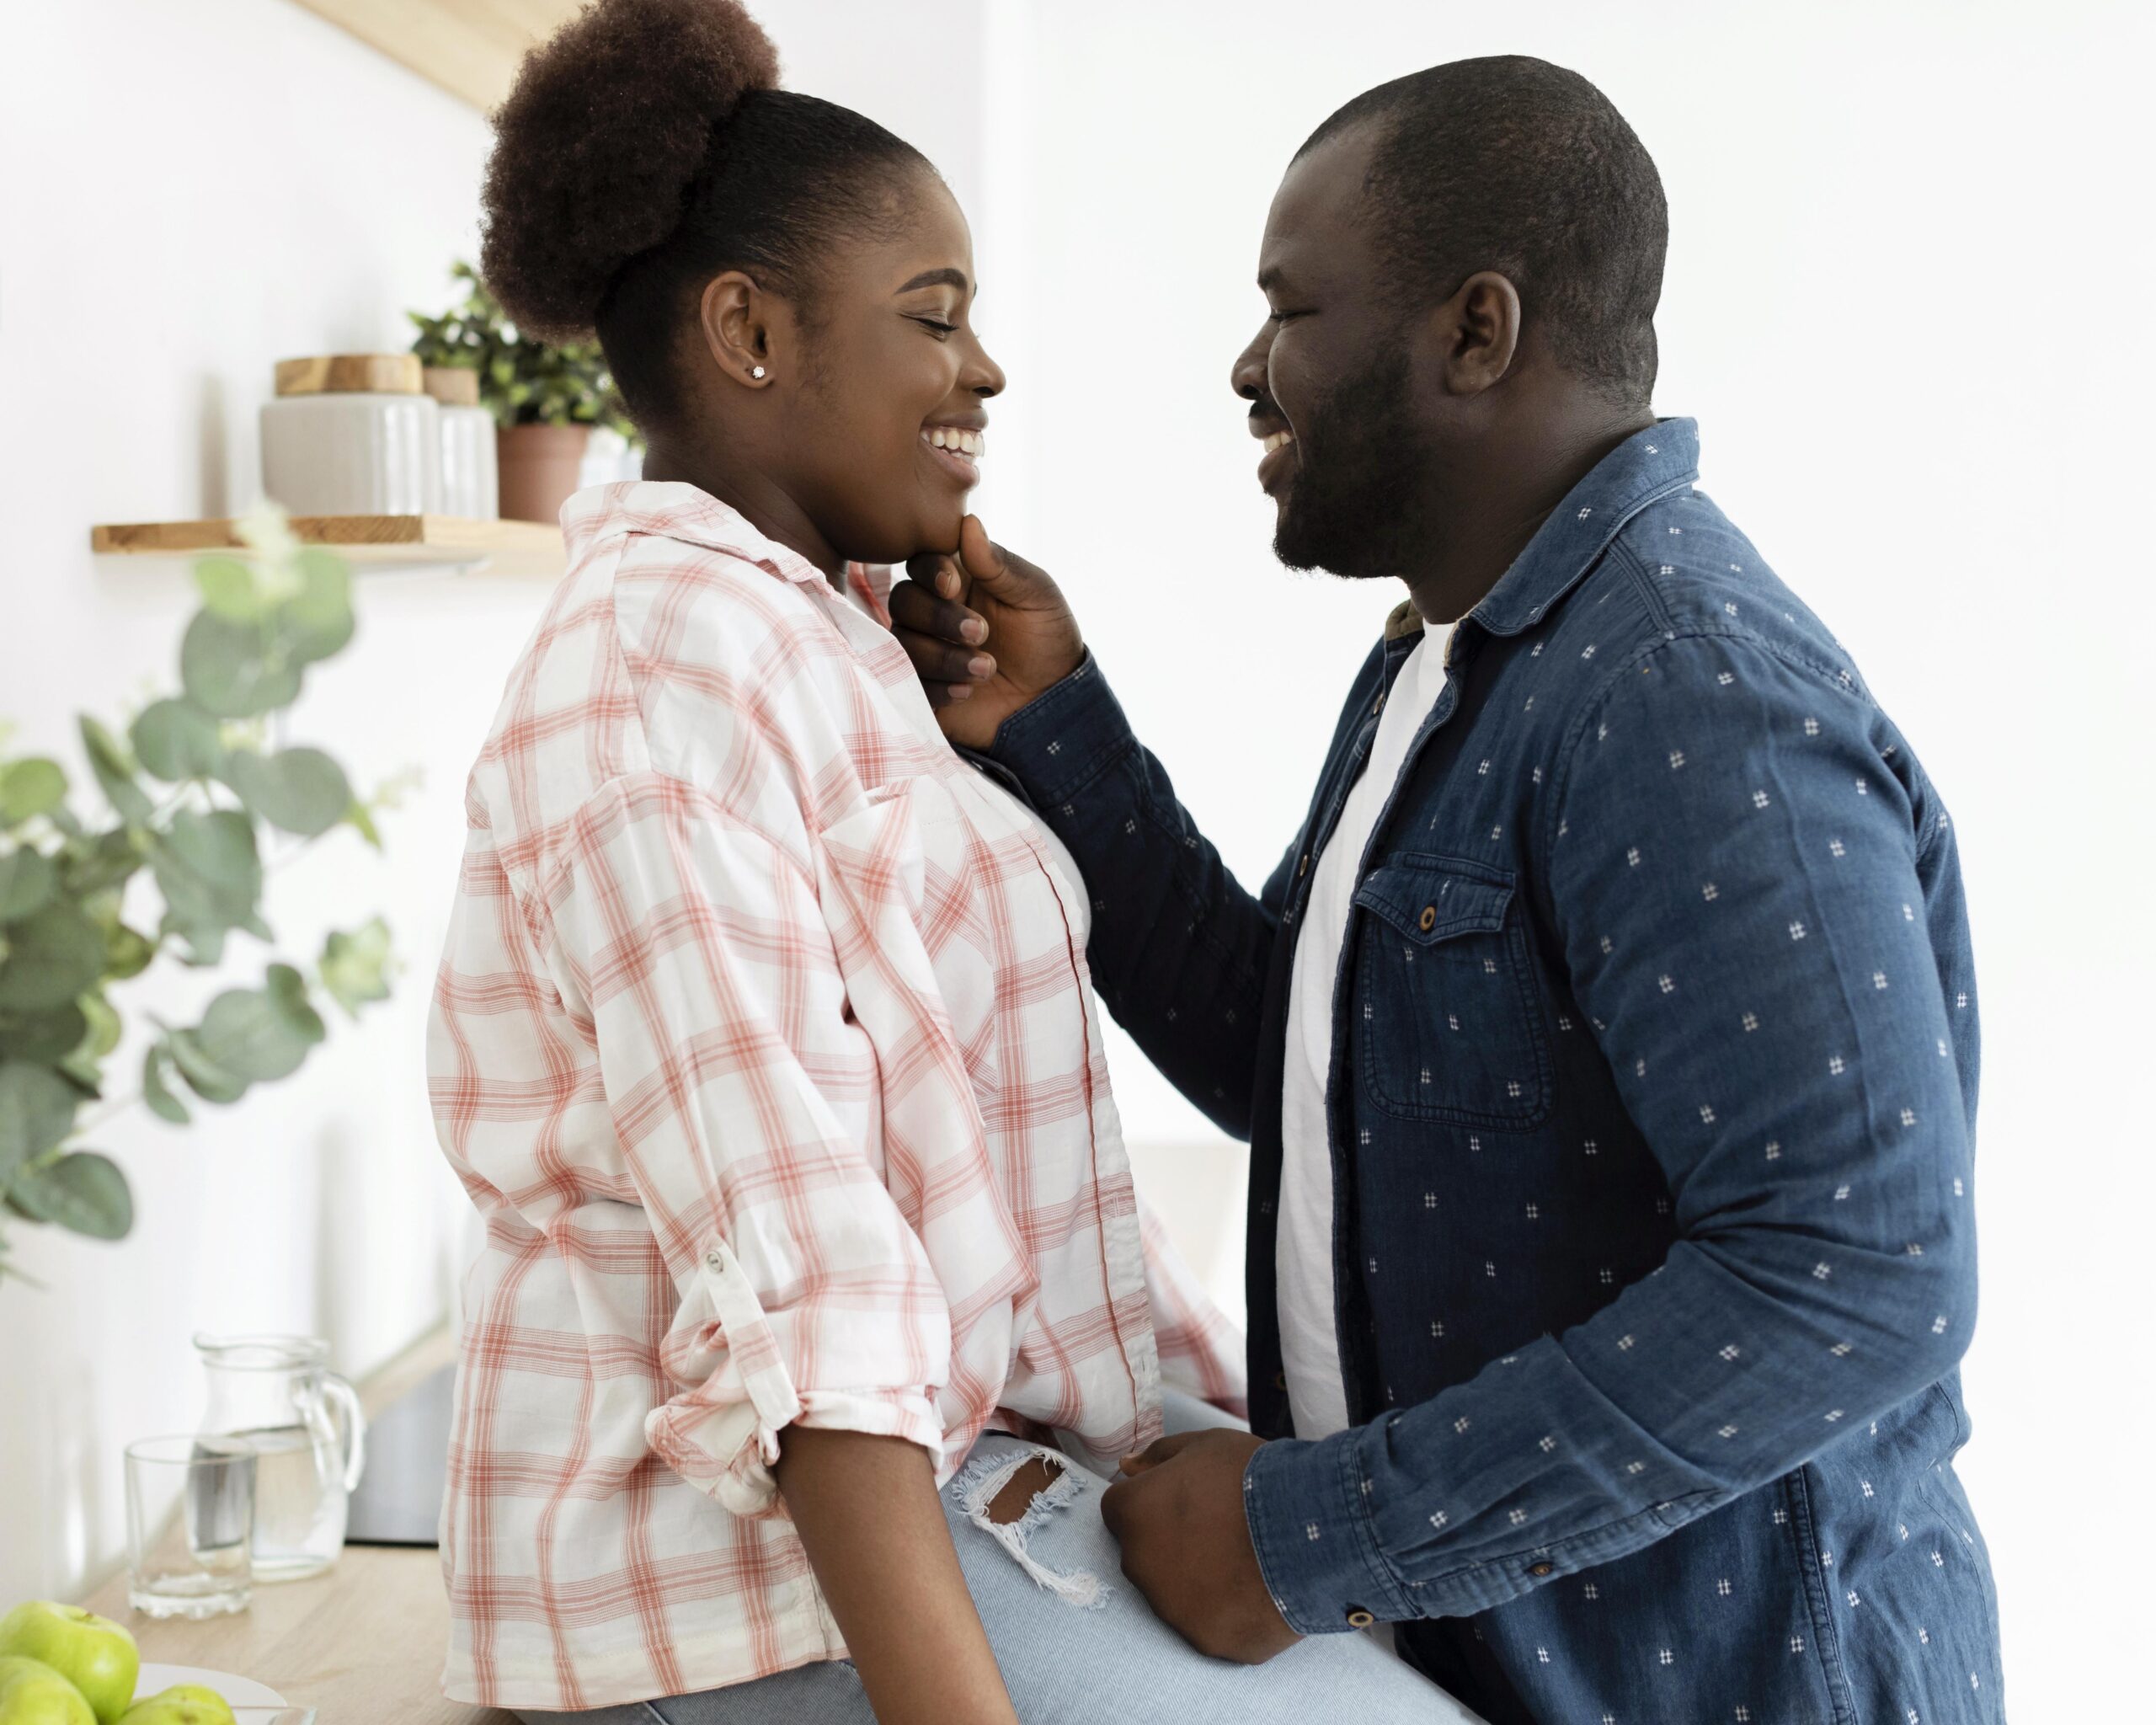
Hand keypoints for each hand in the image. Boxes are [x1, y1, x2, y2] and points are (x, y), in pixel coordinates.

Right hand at [889, 515, 1083, 749]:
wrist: (1053, 701)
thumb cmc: (1047, 639)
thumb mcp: (1036, 595)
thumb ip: (999, 564)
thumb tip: (969, 523)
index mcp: (959, 579)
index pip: (922, 561)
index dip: (931, 571)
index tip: (954, 585)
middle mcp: (933, 610)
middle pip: (903, 599)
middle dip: (939, 617)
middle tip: (981, 633)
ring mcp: (925, 648)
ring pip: (903, 642)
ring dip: (943, 656)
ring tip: (986, 669)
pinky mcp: (921, 687)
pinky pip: (907, 682)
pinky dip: (937, 687)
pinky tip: (968, 691)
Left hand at [1099, 1428, 1300, 1663]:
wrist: (1311, 1527)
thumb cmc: (1252, 1476)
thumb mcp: (1203, 1445)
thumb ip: (1157, 1457)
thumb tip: (1126, 1468)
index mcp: (1133, 1514)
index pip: (1122, 1509)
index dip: (1154, 1500)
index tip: (1186, 1500)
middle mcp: (1140, 1567)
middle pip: (1145, 1554)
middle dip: (1169, 1542)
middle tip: (1218, 1528)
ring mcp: (1172, 1611)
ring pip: (1175, 1594)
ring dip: (1196, 1579)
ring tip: (1243, 1559)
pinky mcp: (1207, 1641)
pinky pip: (1210, 1625)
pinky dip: (1227, 1612)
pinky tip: (1255, 1589)